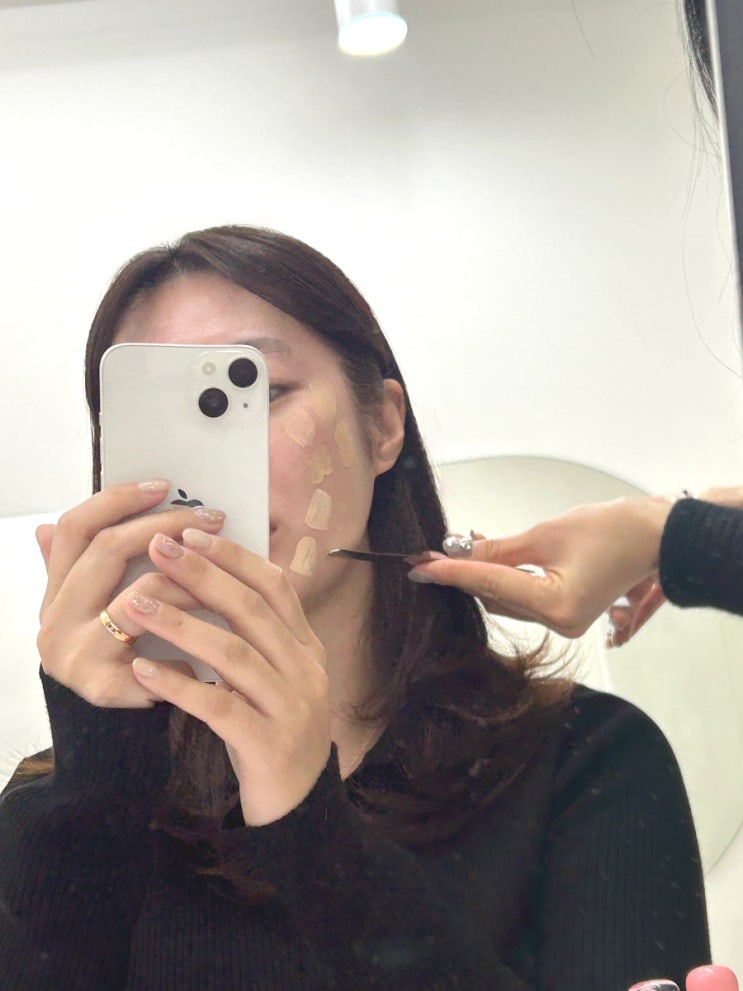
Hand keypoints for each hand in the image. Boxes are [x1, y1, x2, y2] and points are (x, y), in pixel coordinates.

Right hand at [36, 480, 225, 707]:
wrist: (111, 737)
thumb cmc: (120, 658)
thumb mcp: (102, 610)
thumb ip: (97, 567)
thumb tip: (69, 519)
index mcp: (55, 591)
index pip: (75, 528)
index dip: (116, 500)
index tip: (163, 485)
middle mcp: (54, 617)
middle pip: (108, 549)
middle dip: (167, 527)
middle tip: (213, 518)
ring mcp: (73, 651)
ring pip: (140, 594)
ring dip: (190, 580)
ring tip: (223, 578)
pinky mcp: (99, 684)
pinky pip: (156, 647)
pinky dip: (188, 638)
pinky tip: (216, 635)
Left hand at [127, 529, 330, 825]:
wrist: (299, 808)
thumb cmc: (271, 731)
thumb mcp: (271, 677)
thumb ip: (245, 634)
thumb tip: (204, 579)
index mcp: (305, 647)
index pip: (275, 586)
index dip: (233, 556)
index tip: (189, 532)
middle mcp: (305, 670)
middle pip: (253, 610)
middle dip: (203, 575)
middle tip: (158, 549)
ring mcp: (291, 708)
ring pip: (235, 654)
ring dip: (182, 625)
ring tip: (137, 604)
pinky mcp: (269, 745)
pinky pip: (220, 708)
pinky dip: (181, 686)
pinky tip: (144, 672)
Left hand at [409, 497, 672, 639]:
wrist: (656, 537)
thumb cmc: (610, 530)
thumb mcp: (547, 534)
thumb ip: (500, 548)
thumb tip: (459, 551)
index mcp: (557, 607)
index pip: (491, 585)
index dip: (453, 573)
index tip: (420, 567)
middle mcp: (560, 624)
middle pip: (495, 597)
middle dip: (466, 572)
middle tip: (435, 550)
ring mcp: (564, 623)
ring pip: (506, 600)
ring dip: (483, 574)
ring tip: (458, 548)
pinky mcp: (566, 615)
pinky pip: (523, 598)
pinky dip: (504, 579)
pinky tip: (487, 558)